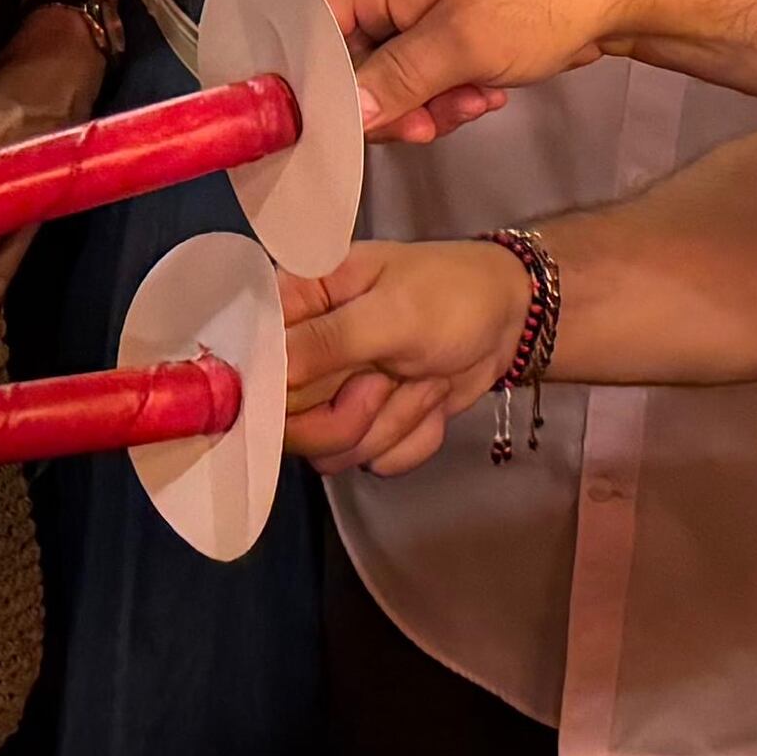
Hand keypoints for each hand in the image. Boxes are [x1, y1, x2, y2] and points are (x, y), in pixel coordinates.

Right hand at [281, 239, 527, 472]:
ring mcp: (332, 396)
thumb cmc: (451, 294)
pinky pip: (374, 461)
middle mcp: (301, 354)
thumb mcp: (393, 311)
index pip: (247, 364)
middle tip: (388, 381)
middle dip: (349, 416)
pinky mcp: (365, 428)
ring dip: (391, 424)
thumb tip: (266, 374)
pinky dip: (413, 437)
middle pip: (286, 424)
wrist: (509, 320)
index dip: (272, 394)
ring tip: (421, 378)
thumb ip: (327, 342)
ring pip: (331, 452)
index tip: (321, 392)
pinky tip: (431, 399)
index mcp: (294, 305)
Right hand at [328, 0, 630, 135]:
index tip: (339, 129)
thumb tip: (343, 114)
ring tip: (473, 104)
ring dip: (427, 100)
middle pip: (352, 54)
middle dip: (389, 100)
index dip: (317, 81)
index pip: (312, 26)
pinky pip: (428, 62)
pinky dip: (449, 86)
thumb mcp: (461, 47)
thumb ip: (393, 81)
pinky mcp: (456, 13)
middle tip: (428, 126)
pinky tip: (486, 92)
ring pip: (394, 67)